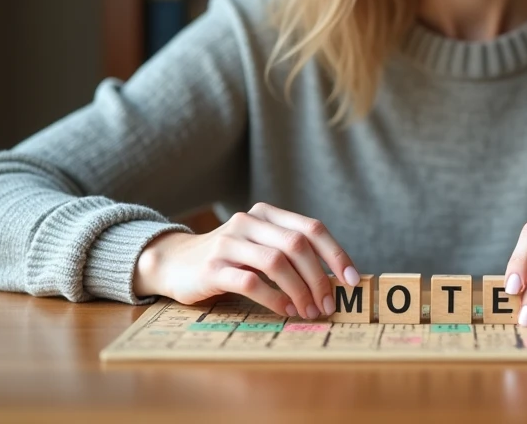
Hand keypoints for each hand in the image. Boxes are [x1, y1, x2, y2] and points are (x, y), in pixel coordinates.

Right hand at [132, 202, 358, 318]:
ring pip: (276, 262)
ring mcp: (229, 242)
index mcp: (266, 214)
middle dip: (318, 277)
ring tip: (308, 311)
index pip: (311, 227)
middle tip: (327, 304)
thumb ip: (290, 254)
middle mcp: (249, 222)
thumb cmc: (229, 260)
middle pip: (297, 244)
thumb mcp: (259, 247)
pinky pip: (251, 282)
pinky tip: (285, 311)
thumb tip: (334, 281)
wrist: (174, 263)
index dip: (336, 253)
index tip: (352, 280)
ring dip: (299, 290)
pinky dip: (274, 299)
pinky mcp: (212, 267)